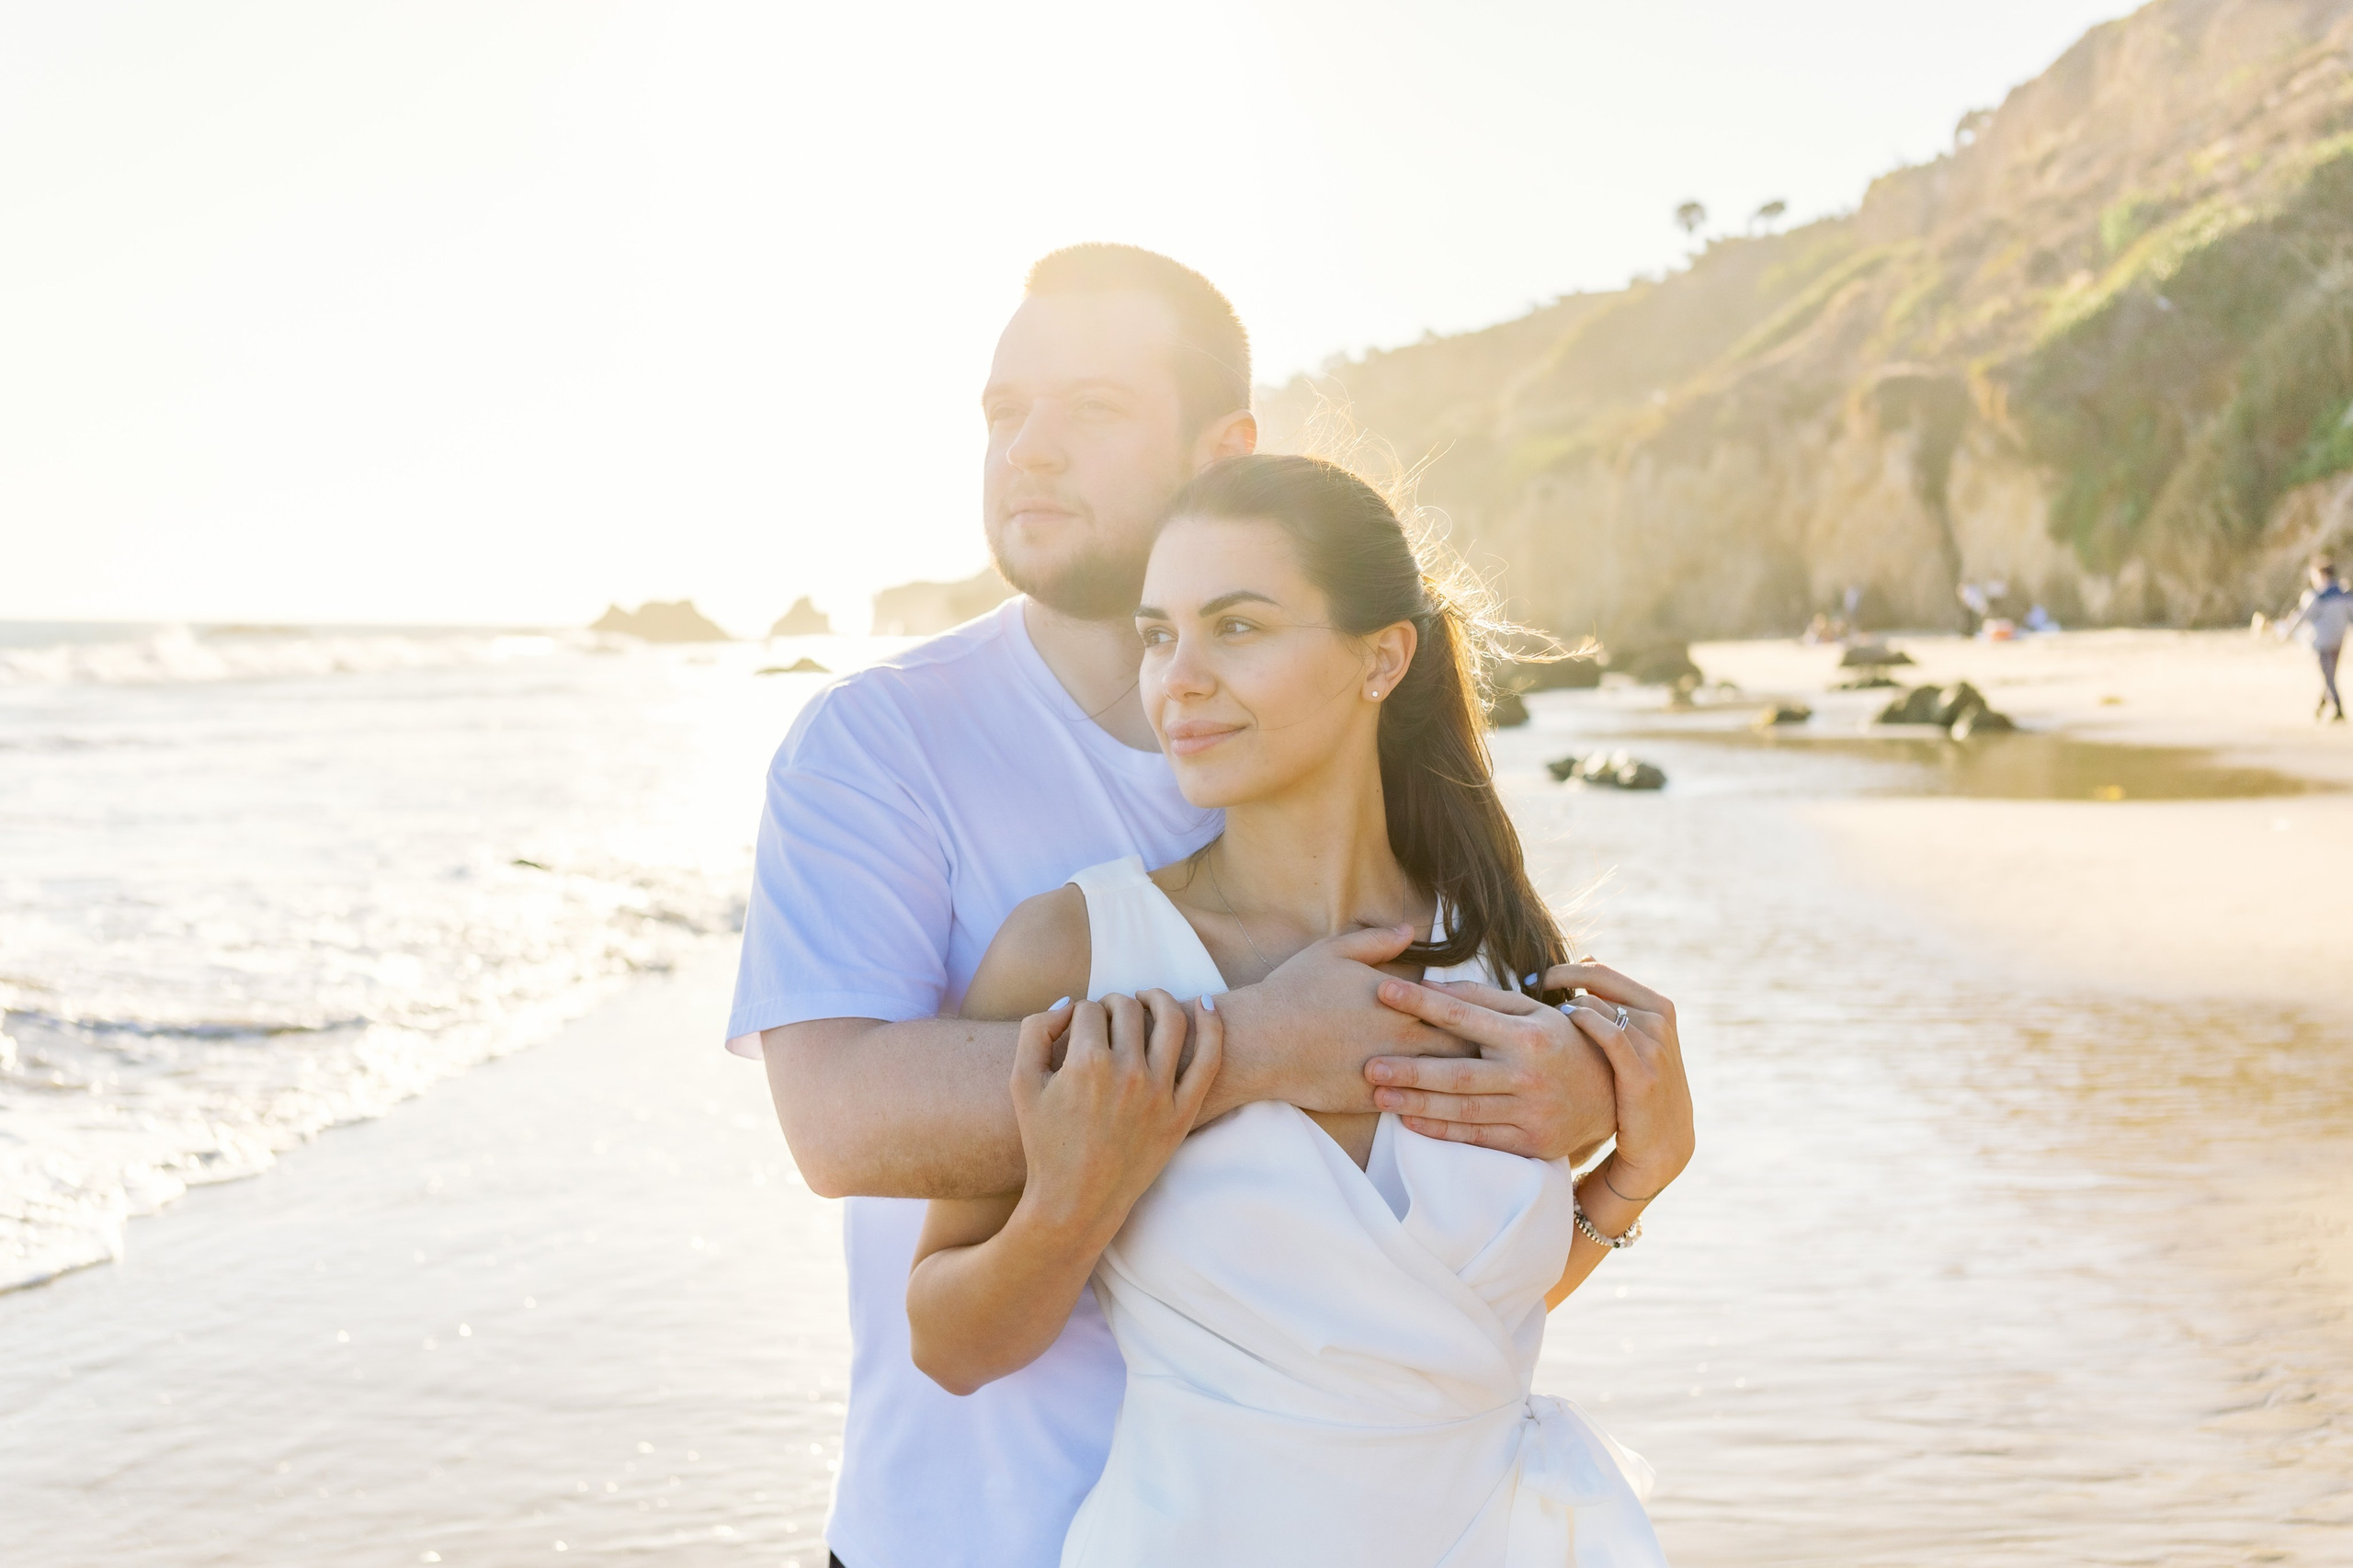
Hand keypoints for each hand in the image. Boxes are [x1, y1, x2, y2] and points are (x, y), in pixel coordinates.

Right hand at [1010, 990, 1220, 1244]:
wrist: (1075, 1202)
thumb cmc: (1046, 1143)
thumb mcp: (1022, 1083)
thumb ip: (1036, 1030)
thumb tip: (1068, 1001)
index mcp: (1086, 1063)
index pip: (1089, 1009)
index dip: (1080, 1013)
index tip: (1078, 1029)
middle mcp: (1127, 1073)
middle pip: (1127, 1008)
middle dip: (1113, 1004)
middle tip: (1107, 1018)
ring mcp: (1160, 1093)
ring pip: (1171, 1020)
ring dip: (1158, 999)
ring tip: (1147, 1000)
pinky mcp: (1183, 1113)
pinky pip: (1209, 1060)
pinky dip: (1212, 1026)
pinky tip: (1205, 1004)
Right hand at [1206, 924, 1472, 1118]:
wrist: (1260, 1041)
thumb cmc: (1294, 991)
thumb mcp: (1334, 952)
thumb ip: (1378, 941)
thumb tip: (1411, 930)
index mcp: (1402, 1000)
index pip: (1460, 1008)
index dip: (1480, 1014)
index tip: (1493, 1017)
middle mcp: (1404, 1036)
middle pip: (1465, 1047)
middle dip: (1483, 1050)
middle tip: (1501, 1053)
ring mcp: (1392, 1072)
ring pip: (1448, 1080)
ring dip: (1468, 1081)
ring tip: (1485, 1083)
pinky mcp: (1375, 1101)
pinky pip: (1418, 1106)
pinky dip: (1436, 1105)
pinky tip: (1447, 1106)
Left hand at [1364, 977, 1615, 1160]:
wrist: (1613, 1095)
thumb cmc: (1561, 1042)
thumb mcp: (1533, 1011)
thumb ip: (1484, 998)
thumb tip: (1432, 985)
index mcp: (1527, 1034)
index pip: (1465, 1015)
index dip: (1422, 1003)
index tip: (1383, 991)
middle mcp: (1529, 1074)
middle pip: (1460, 1074)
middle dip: (1411, 1070)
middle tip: (1369, 1065)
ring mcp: (1531, 1112)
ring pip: (1464, 1110)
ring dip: (1418, 1103)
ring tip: (1378, 1095)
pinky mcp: (1531, 1143)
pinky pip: (1479, 1138)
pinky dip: (1443, 1132)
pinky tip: (1411, 1122)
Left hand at [1548, 961, 1693, 1199]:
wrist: (1662, 1142)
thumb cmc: (1639, 1087)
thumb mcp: (1636, 1039)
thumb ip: (1614, 1005)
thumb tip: (1584, 959)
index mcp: (1658, 1006)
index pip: (1601, 971)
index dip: (1565, 968)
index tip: (1537, 976)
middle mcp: (1658, 1020)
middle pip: (1597, 982)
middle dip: (1559, 979)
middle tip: (1527, 985)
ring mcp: (1653, 1046)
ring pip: (1597, 1007)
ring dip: (1564, 1008)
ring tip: (1538, 1018)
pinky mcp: (1643, 1074)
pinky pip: (1608, 1035)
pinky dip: (1582, 1024)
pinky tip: (1560, 1029)